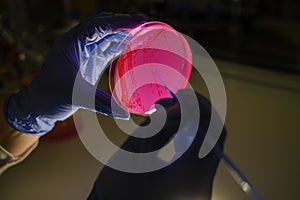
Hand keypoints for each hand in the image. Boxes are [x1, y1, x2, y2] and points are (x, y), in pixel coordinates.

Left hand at [3, 12, 145, 134]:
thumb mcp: (78, 98)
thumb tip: (126, 115)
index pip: (99, 26)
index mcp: (71, 43)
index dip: (120, 22)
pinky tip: (130, 44)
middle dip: (123, 21)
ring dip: (122, 30)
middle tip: (144, 22)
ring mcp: (82, 49)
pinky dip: (118, 43)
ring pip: (104, 32)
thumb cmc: (52, 97)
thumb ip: (103, 104)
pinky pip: (105, 45)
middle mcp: (77, 42)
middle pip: (102, 23)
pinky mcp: (87, 58)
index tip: (139, 22)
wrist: (39, 104)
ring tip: (141, 30)